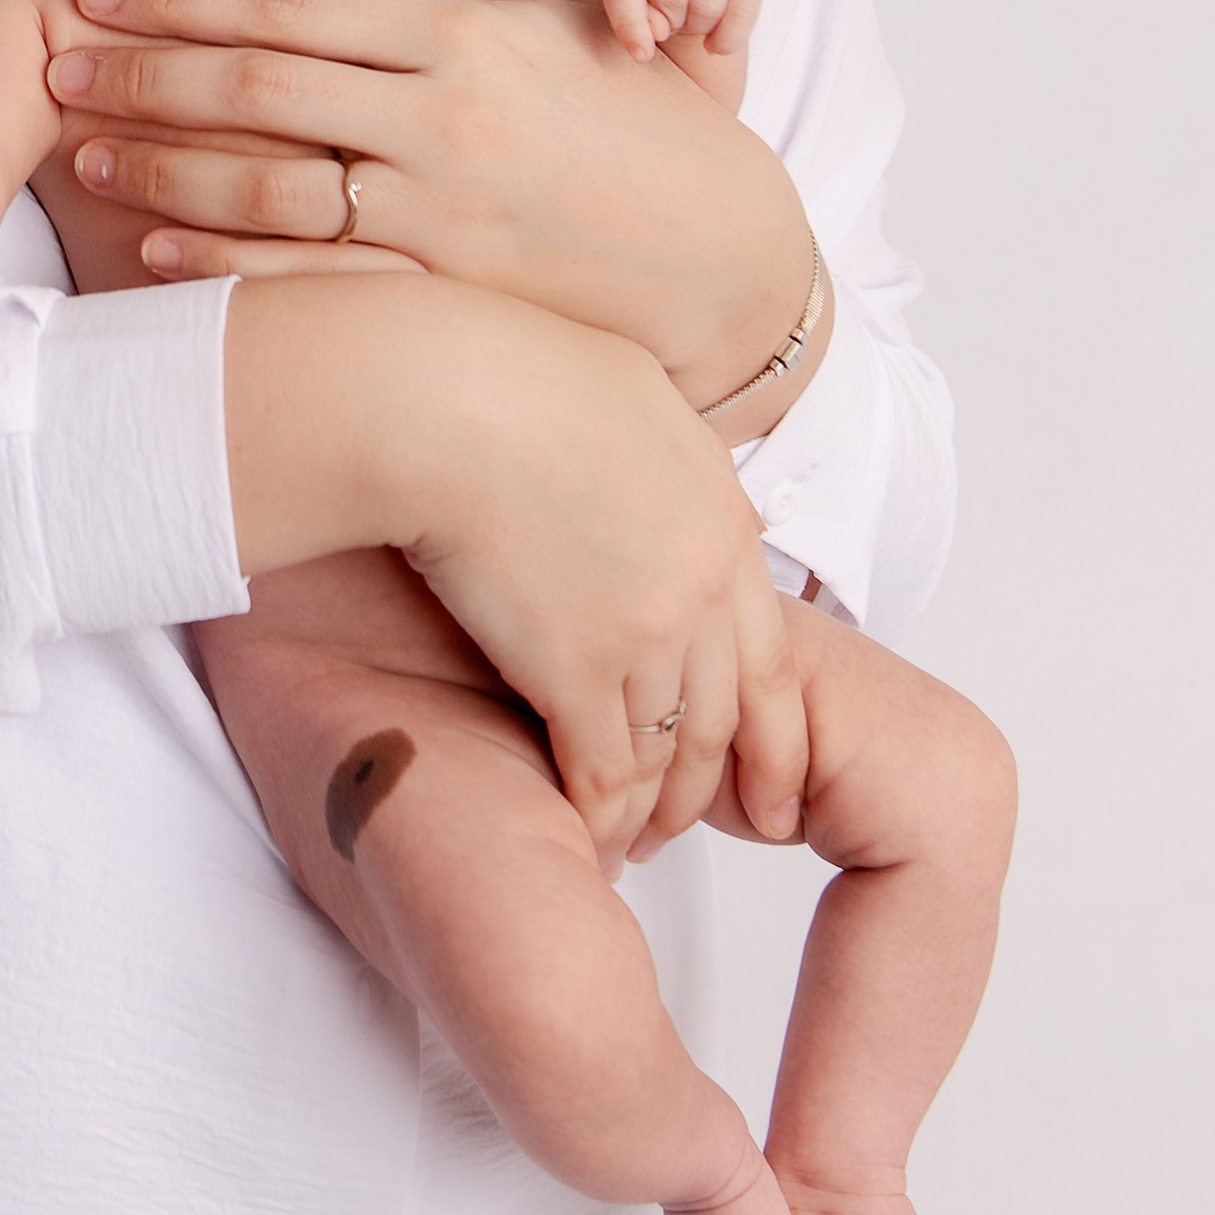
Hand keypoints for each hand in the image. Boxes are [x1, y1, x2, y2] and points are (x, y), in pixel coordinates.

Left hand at [52, 0, 809, 409]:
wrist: (718, 251)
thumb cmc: (628, 111)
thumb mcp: (551, 4)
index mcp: (461, 38)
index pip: (293, 2)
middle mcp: (443, 123)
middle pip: (259, 87)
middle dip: (143, 70)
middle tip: (56, 56)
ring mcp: (439, 215)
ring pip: (270, 185)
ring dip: (162, 166)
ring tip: (82, 149)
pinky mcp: (441, 294)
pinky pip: (312, 278)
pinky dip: (224, 267)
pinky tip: (152, 254)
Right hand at [224, 275, 809, 863]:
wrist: (440, 396)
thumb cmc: (503, 372)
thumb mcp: (628, 396)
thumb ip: (659, 462)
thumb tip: (646, 481)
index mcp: (722, 514)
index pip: (772, 651)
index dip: (774, 727)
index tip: (771, 774)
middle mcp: (704, 580)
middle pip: (729, 714)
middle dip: (722, 786)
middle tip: (702, 828)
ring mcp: (647, 630)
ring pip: (670, 753)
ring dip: (655, 811)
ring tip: (635, 842)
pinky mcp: (576, 669)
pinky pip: (605, 770)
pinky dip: (600, 814)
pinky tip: (587, 836)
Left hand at [598, 0, 762, 100]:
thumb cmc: (648, 3)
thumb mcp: (624, 11)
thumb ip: (629, 20)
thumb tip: (656, 30)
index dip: (628, 23)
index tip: (640, 52)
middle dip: (668, 23)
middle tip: (668, 22)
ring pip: (706, 5)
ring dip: (697, 29)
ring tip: (689, 20)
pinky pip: (741, 12)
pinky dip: (727, 39)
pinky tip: (715, 41)